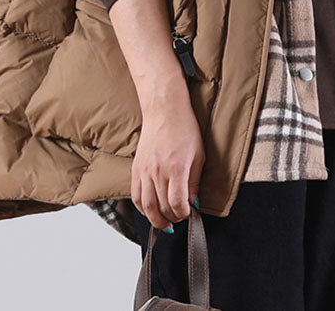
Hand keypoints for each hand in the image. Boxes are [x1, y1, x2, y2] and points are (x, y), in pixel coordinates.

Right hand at [130, 89, 204, 231]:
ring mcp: (144, 171)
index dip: (184, 214)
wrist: (164, 111)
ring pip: (146, 206)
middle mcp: (158, 171)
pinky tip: (150, 211)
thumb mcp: (198, 155)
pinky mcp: (136, 168)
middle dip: (172, 219)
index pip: (177, 204)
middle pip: (162, 207)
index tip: (189, 213)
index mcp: (177, 168)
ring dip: (155, 219)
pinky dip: (142, 208)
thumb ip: (194, 181)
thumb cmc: (184, 129)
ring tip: (164, 223)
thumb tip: (194, 202)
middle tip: (179, 220)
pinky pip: (136, 195)